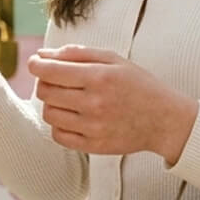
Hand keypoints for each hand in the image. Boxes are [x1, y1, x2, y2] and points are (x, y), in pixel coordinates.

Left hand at [29, 45, 198, 160]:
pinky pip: (58, 135)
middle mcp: (94, 103)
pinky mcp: (93, 146)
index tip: (35, 62)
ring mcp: (93, 127)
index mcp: (98, 77)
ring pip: (49, 114)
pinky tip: (71, 116)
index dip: (35, 64)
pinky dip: (59, 124)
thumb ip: (77, 53)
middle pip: (45, 92)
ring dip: (51, 103)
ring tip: (66, 98)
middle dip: (44, 81)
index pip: (50, 71)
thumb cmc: (138, 85)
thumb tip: (44, 55)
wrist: (164, 120)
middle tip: (56, 79)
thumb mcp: (113, 59)